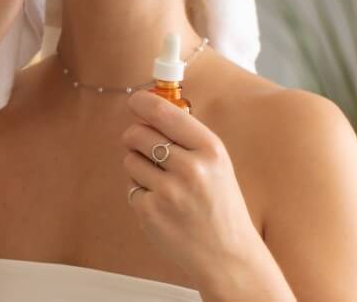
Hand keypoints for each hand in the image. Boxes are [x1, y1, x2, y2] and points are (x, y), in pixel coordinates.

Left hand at [121, 92, 260, 285]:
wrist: (227, 255)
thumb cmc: (220, 205)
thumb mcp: (217, 164)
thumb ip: (187, 137)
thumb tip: (150, 109)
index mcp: (210, 150)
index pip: (165, 113)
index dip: (143, 102)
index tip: (135, 100)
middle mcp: (191, 168)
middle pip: (138, 133)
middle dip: (136, 136)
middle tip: (144, 145)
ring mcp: (169, 192)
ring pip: (130, 159)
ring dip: (138, 165)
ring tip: (161, 181)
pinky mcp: (150, 212)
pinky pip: (130, 186)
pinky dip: (140, 191)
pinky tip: (162, 203)